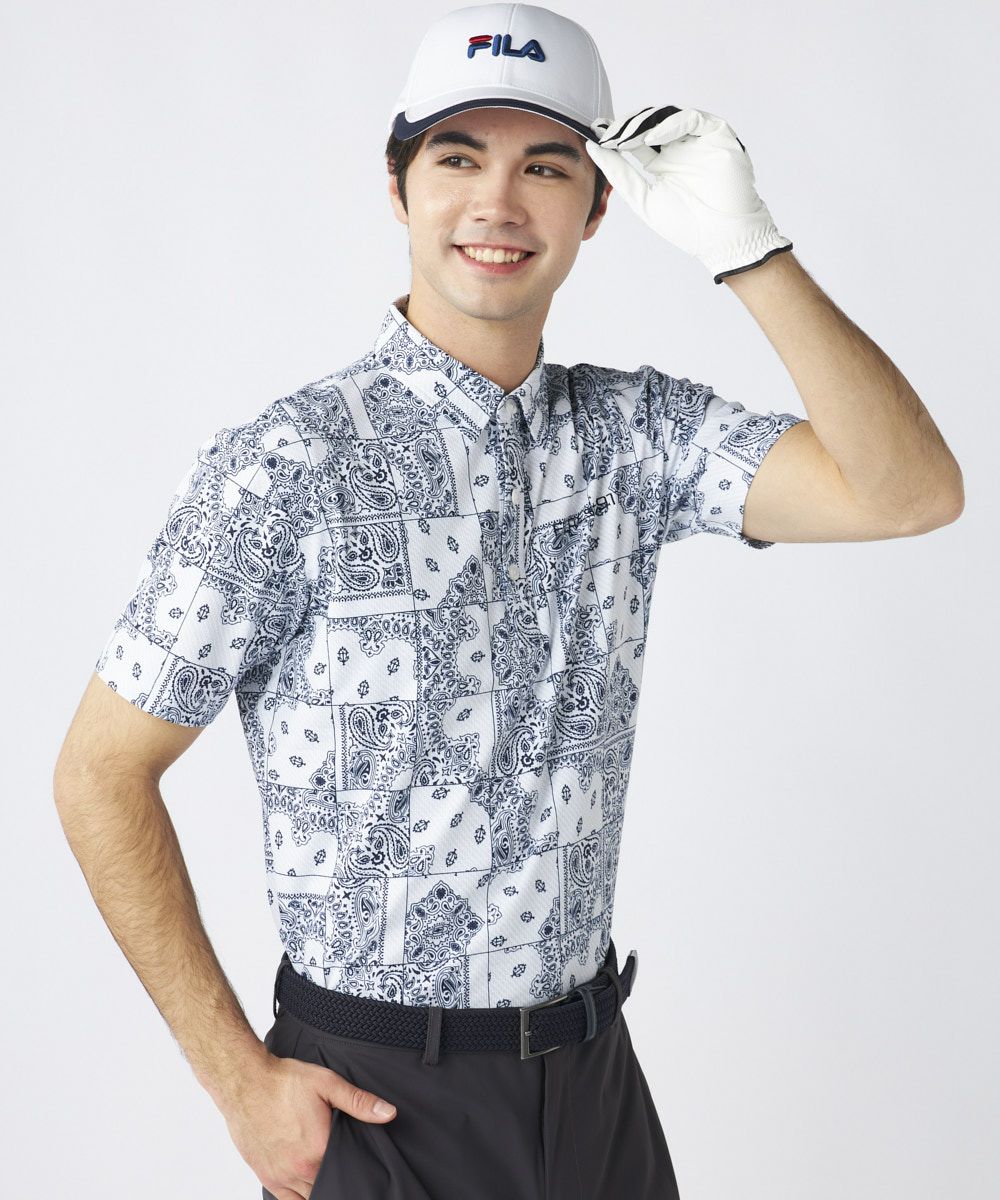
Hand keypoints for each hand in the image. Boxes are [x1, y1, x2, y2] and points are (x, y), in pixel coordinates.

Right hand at [220, 1050, 396, 1198]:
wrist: (245, 1081)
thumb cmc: (284, 1081)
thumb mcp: (327, 1084)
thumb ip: (359, 1102)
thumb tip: (389, 1113)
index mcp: (319, 1149)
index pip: (347, 1173)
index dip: (356, 1172)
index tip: (363, 1170)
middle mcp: (300, 1169)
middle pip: (328, 1189)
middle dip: (340, 1182)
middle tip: (347, 1172)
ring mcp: (281, 1176)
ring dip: (320, 1191)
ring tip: (330, 1178)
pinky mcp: (266, 1177)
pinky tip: (309, 1190)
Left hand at [586, 105, 792, 283]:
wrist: (722, 238)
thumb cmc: (687, 226)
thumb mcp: (643, 199)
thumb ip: (620, 174)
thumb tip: (593, 149)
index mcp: (663, 165)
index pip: (635, 141)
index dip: (616, 135)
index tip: (595, 132)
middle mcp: (679, 149)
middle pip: (649, 126)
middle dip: (626, 127)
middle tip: (607, 132)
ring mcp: (698, 141)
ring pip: (668, 118)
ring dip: (644, 124)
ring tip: (625, 135)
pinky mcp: (717, 136)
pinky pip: (693, 120)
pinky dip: (670, 124)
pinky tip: (651, 137)